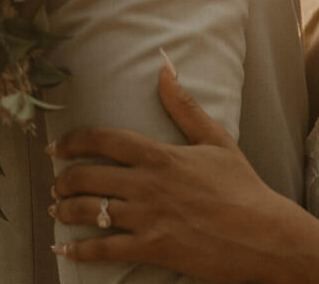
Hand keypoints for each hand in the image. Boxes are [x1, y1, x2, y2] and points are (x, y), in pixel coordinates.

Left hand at [50, 58, 295, 281]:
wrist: (262, 232)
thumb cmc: (240, 185)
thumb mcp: (215, 138)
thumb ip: (184, 106)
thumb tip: (165, 67)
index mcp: (161, 154)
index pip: (106, 140)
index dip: (76, 140)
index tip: (58, 146)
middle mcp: (148, 184)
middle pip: (89, 176)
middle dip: (64, 178)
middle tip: (56, 182)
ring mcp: (148, 218)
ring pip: (91, 211)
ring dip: (66, 210)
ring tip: (56, 210)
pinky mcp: (152, 249)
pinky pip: (105, 251)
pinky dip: (79, 251)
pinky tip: (63, 250)